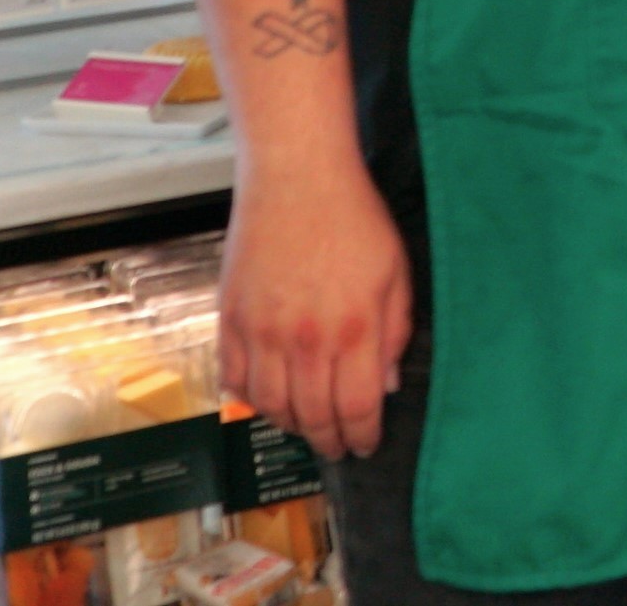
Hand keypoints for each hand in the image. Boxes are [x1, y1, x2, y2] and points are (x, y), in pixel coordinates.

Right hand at [218, 156, 411, 458]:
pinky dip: (250, 398)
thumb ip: (395, 332)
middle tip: (337, 446)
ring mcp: (262, 332)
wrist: (297, 179)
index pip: (356, 408)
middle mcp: (305, 339)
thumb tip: (386, 384)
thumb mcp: (396, 272)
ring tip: (307, 425)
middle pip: (313, 416)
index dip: (362, 436)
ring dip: (291, 425)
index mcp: (353, 329)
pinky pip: (235, 379)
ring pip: (271, 406)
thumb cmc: (352, 218)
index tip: (365, 445)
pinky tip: (268, 397)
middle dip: (328, 440)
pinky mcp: (231, 319)